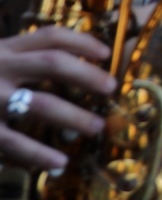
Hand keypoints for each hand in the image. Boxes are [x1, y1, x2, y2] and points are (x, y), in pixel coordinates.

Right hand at [0, 26, 113, 167]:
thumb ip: (13, 59)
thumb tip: (63, 65)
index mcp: (0, 50)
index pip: (48, 36)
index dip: (81, 41)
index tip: (106, 52)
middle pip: (53, 64)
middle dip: (87, 75)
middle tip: (111, 88)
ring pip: (41, 105)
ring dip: (74, 116)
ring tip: (97, 127)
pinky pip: (14, 143)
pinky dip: (39, 154)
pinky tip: (59, 163)